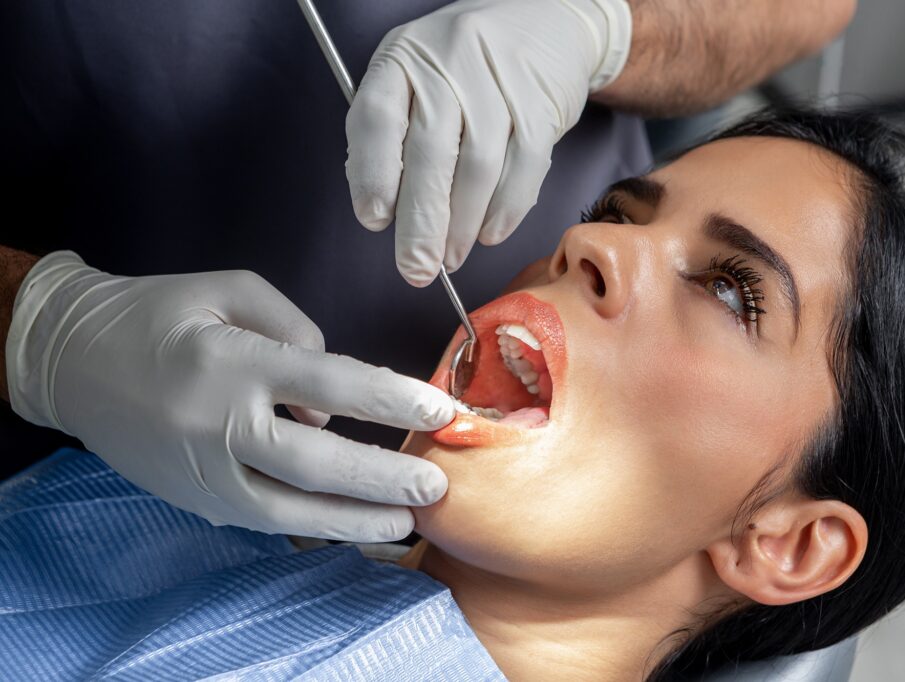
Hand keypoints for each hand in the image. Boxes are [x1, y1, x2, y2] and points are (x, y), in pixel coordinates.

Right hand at [6, 252, 454, 541]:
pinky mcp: (195, 498)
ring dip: (355, 519)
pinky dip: (315, 525)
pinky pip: (265, 519)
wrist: (72, 360)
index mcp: (231, 362)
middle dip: (383, 477)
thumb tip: (333, 399)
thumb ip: (295, 327)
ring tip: (406, 522)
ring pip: (290, 508)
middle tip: (436, 486)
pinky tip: (354, 526)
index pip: (328, 384)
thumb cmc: (159, 314)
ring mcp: (203, 472)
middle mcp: (217, 425)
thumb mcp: (228, 288)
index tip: (438, 410)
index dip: (390, 400)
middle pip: (316, 463)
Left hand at [346, 0, 631, 285]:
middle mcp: (447, 63)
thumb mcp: (413, 83)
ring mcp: (498, 81)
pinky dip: (506, 210)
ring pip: (479, 166)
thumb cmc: (462, 70)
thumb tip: (382, 214)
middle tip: (416, 269)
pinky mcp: (540, 102)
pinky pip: (524, 167)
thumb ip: (392, 138)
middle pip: (431, 153)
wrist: (543, 23)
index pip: (377, 118)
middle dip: (422, 223)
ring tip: (452, 257)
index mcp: (402, 59)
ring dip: (463, 225)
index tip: (374, 221)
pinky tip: (490, 233)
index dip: (373, 175)